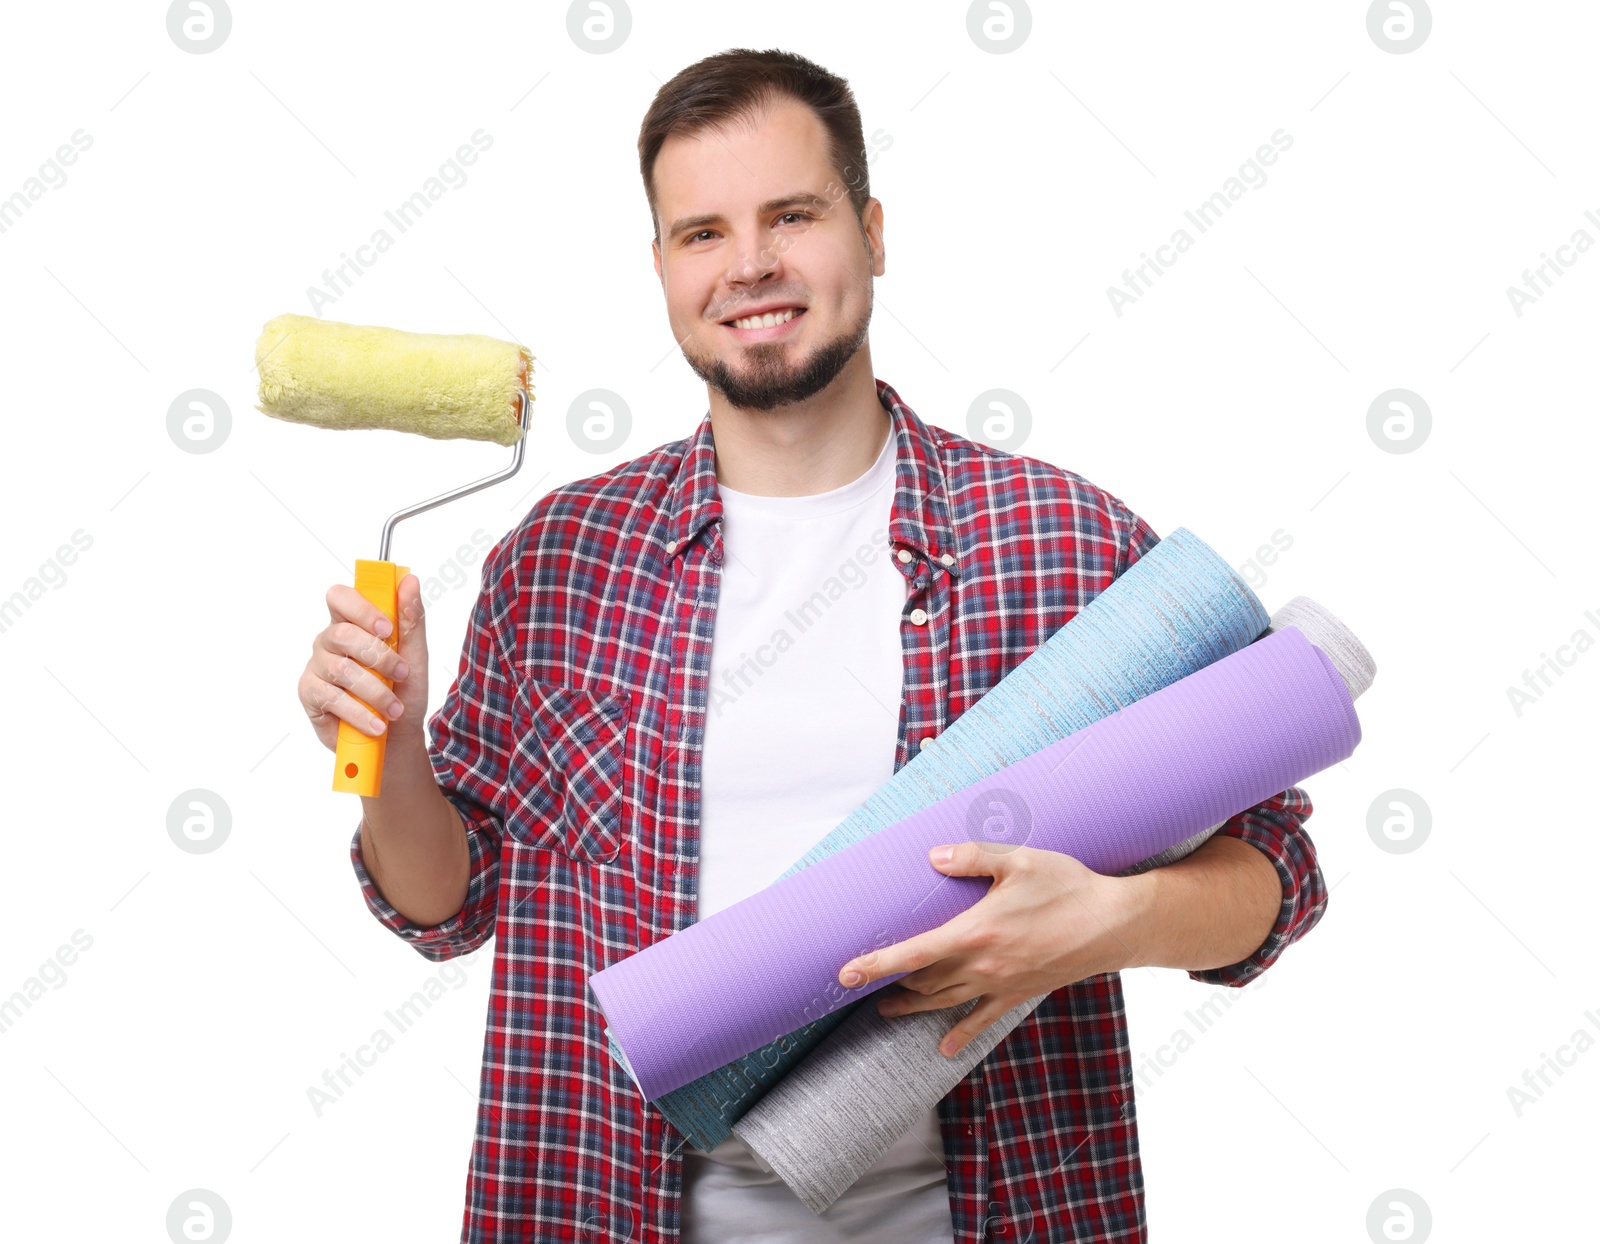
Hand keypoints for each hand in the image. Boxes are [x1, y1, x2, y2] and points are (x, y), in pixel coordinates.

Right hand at [299, 574, 429, 751]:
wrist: (396, 736)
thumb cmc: (403, 692)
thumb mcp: (415, 656)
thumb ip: (410, 619)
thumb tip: (410, 580)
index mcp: (352, 623)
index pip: (340, 597)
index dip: (361, 609)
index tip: (388, 629)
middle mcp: (329, 641)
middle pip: (342, 634)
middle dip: (379, 657)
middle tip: (402, 674)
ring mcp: (317, 667)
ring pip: (341, 669)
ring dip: (375, 691)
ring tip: (394, 709)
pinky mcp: (309, 693)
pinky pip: (331, 698)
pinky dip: (359, 713)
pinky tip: (376, 723)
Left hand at [836, 842, 1145, 1058]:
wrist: (1115, 925)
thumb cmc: (1067, 886)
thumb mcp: (1019, 860)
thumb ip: (972, 856)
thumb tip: (932, 856)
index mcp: (975, 931)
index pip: (912, 954)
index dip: (875, 965)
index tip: (844, 974)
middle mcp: (982, 965)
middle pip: (922, 983)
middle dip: (888, 985)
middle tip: (859, 986)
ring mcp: (1000, 983)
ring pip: (944, 1002)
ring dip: (912, 1007)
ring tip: (885, 1010)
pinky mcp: (1019, 993)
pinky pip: (983, 1020)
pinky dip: (960, 1034)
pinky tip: (944, 1047)